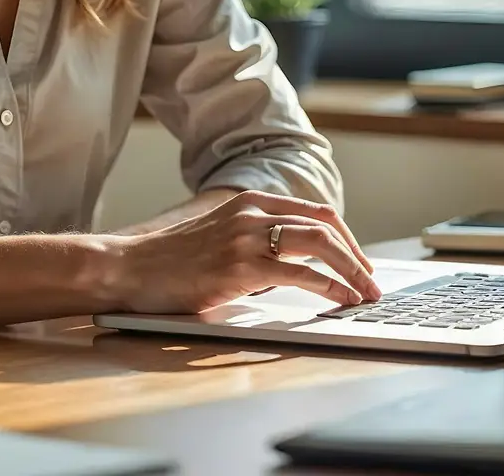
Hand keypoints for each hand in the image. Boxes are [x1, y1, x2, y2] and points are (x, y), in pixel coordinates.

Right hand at [110, 189, 382, 313]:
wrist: (131, 267)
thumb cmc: (171, 261)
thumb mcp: (219, 237)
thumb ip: (255, 242)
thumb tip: (296, 267)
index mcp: (249, 202)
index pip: (315, 212)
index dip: (345, 238)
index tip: (360, 262)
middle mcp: (252, 213)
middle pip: (325, 226)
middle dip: (357, 256)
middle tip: (372, 282)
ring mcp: (247, 237)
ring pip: (319, 245)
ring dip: (352, 272)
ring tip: (366, 295)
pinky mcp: (240, 267)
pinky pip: (300, 274)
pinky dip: (329, 287)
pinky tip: (341, 300)